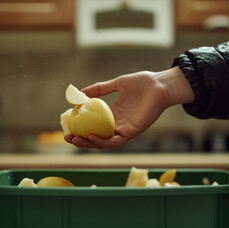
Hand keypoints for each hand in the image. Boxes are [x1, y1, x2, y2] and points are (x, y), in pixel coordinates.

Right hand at [65, 67, 193, 148]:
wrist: (160, 85)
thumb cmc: (142, 83)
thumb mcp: (117, 84)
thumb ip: (100, 89)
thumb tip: (80, 92)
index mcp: (113, 113)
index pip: (94, 124)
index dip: (80, 126)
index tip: (67, 124)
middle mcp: (117, 123)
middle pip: (96, 136)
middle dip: (81, 139)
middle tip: (67, 137)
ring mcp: (124, 129)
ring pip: (103, 142)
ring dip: (88, 143)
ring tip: (75, 139)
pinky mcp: (132, 132)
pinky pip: (115, 141)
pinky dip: (102, 141)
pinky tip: (91, 136)